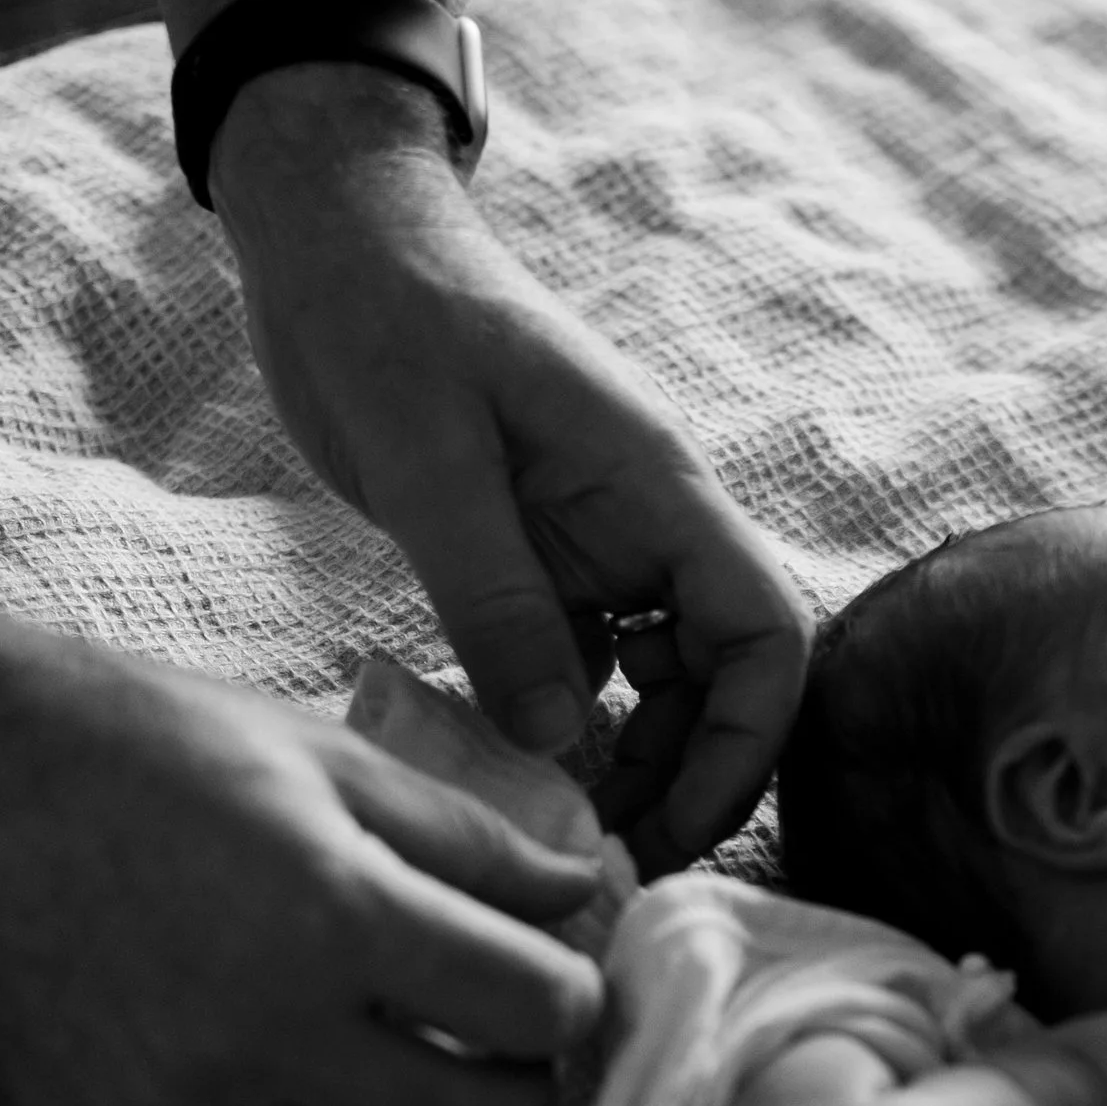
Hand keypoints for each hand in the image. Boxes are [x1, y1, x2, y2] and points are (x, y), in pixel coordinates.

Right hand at [0, 604, 605, 1105]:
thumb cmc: (145, 746)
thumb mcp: (325, 758)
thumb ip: (469, 838)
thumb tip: (583, 893)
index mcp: (334, 915)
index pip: (531, 1009)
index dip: (572, 996)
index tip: (558, 975)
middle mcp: (264, 1033)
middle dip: (519, 1091)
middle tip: (511, 1044)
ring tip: (407, 1062)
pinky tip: (310, 1087)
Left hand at [211, 75, 810, 871]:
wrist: (338, 243)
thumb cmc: (387, 318)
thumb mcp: (429, 463)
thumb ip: (496, 602)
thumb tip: (559, 745)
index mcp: (657, 488)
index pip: (767, 631)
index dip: (745, 744)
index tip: (674, 828)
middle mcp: (650, 523)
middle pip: (730, 676)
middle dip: (687, 779)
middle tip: (603, 862)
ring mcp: (600, 543)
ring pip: (662, 683)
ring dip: (630, 764)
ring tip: (557, 833)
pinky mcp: (543, 560)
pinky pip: (585, 667)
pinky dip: (563, 729)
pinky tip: (505, 771)